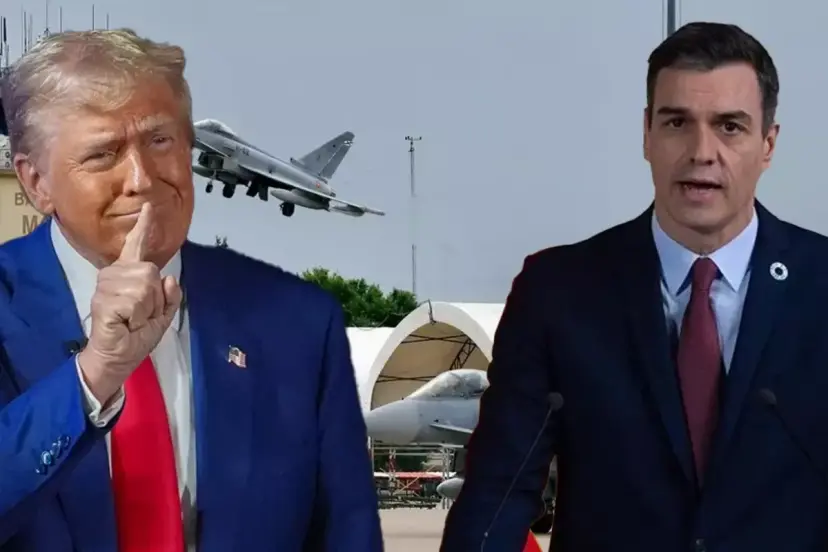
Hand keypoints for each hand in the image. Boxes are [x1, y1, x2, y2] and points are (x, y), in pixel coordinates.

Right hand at [77, 203, 181, 403]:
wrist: (118, 357)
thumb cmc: (136, 335)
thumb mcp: (162, 315)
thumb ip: (170, 297)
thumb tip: (169, 279)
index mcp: (130, 275)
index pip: (137, 246)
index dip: (144, 227)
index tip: (148, 207)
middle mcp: (115, 274)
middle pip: (151, 271)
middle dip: (155, 298)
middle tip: (141, 315)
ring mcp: (107, 286)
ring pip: (146, 285)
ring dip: (146, 308)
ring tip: (132, 319)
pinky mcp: (104, 300)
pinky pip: (137, 300)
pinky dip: (138, 316)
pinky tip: (126, 322)